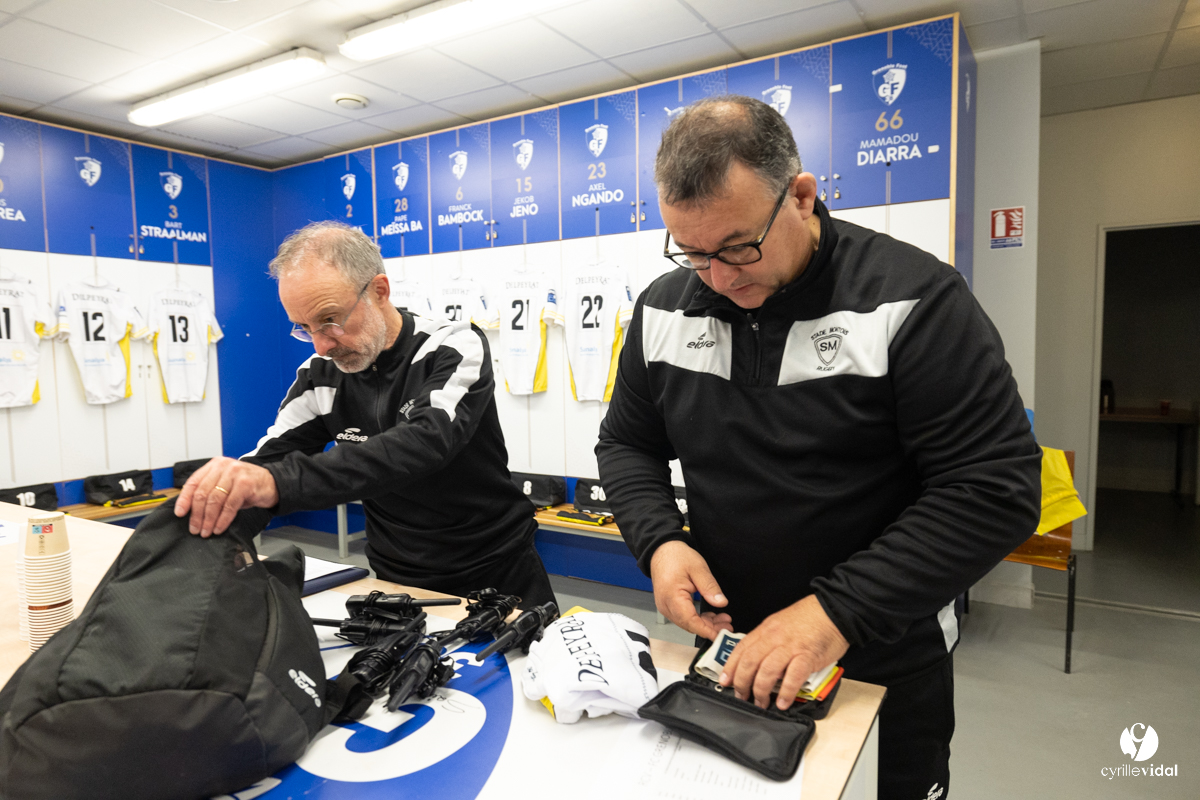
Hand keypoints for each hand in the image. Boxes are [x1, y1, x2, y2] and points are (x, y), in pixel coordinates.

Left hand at [174, 457, 278, 537]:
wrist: (273, 483)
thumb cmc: (247, 486)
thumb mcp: (226, 485)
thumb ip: (210, 492)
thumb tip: (191, 512)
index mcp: (214, 465)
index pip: (193, 482)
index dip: (184, 500)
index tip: (180, 514)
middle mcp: (223, 466)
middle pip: (202, 493)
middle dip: (196, 515)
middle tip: (195, 529)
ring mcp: (235, 473)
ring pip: (214, 500)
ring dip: (209, 520)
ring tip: (207, 531)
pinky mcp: (246, 484)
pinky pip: (229, 505)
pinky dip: (223, 519)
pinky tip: (220, 528)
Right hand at [649, 540, 732, 639]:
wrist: (661, 550)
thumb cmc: (677, 557)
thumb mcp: (698, 568)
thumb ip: (710, 587)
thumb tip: (721, 603)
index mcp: (672, 597)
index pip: (690, 621)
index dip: (707, 630)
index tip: (721, 634)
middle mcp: (666, 606)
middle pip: (689, 625)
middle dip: (709, 628)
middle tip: (728, 626)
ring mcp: (666, 607)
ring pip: (687, 623)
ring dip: (705, 624)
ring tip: (723, 620)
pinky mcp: (668, 605)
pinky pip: (684, 617)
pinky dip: (698, 618)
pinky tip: (711, 616)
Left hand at [720, 594, 848, 710]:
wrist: (835, 609)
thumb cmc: (810, 617)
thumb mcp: (781, 623)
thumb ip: (769, 641)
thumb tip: (759, 662)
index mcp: (767, 629)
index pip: (742, 649)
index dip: (730, 666)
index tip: (725, 680)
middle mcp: (775, 637)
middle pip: (750, 662)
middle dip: (742, 682)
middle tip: (741, 696)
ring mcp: (791, 647)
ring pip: (766, 671)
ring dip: (760, 691)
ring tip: (761, 703)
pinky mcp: (808, 656)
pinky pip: (792, 677)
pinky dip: (785, 692)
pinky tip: (782, 702)